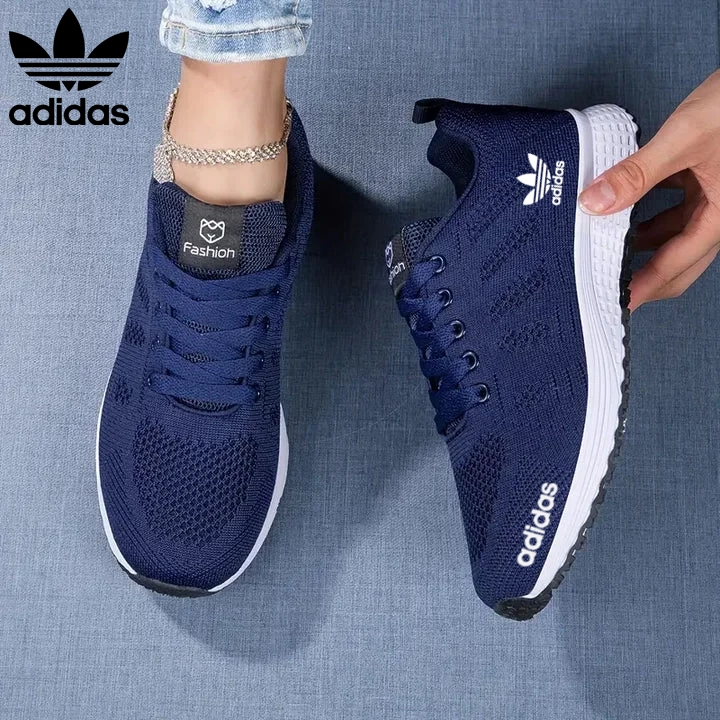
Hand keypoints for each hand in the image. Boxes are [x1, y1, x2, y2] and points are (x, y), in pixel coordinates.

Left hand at [579, 70, 719, 310]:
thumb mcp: (685, 137)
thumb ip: (638, 173)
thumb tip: (594, 203)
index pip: (675, 265)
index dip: (643, 288)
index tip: (616, 306)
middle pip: (679, 262)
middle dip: (645, 278)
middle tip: (607, 289)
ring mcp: (717, 199)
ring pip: (676, 236)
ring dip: (643, 246)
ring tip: (606, 253)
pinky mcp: (709, 181)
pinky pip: (676, 211)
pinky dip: (650, 217)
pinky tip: (623, 214)